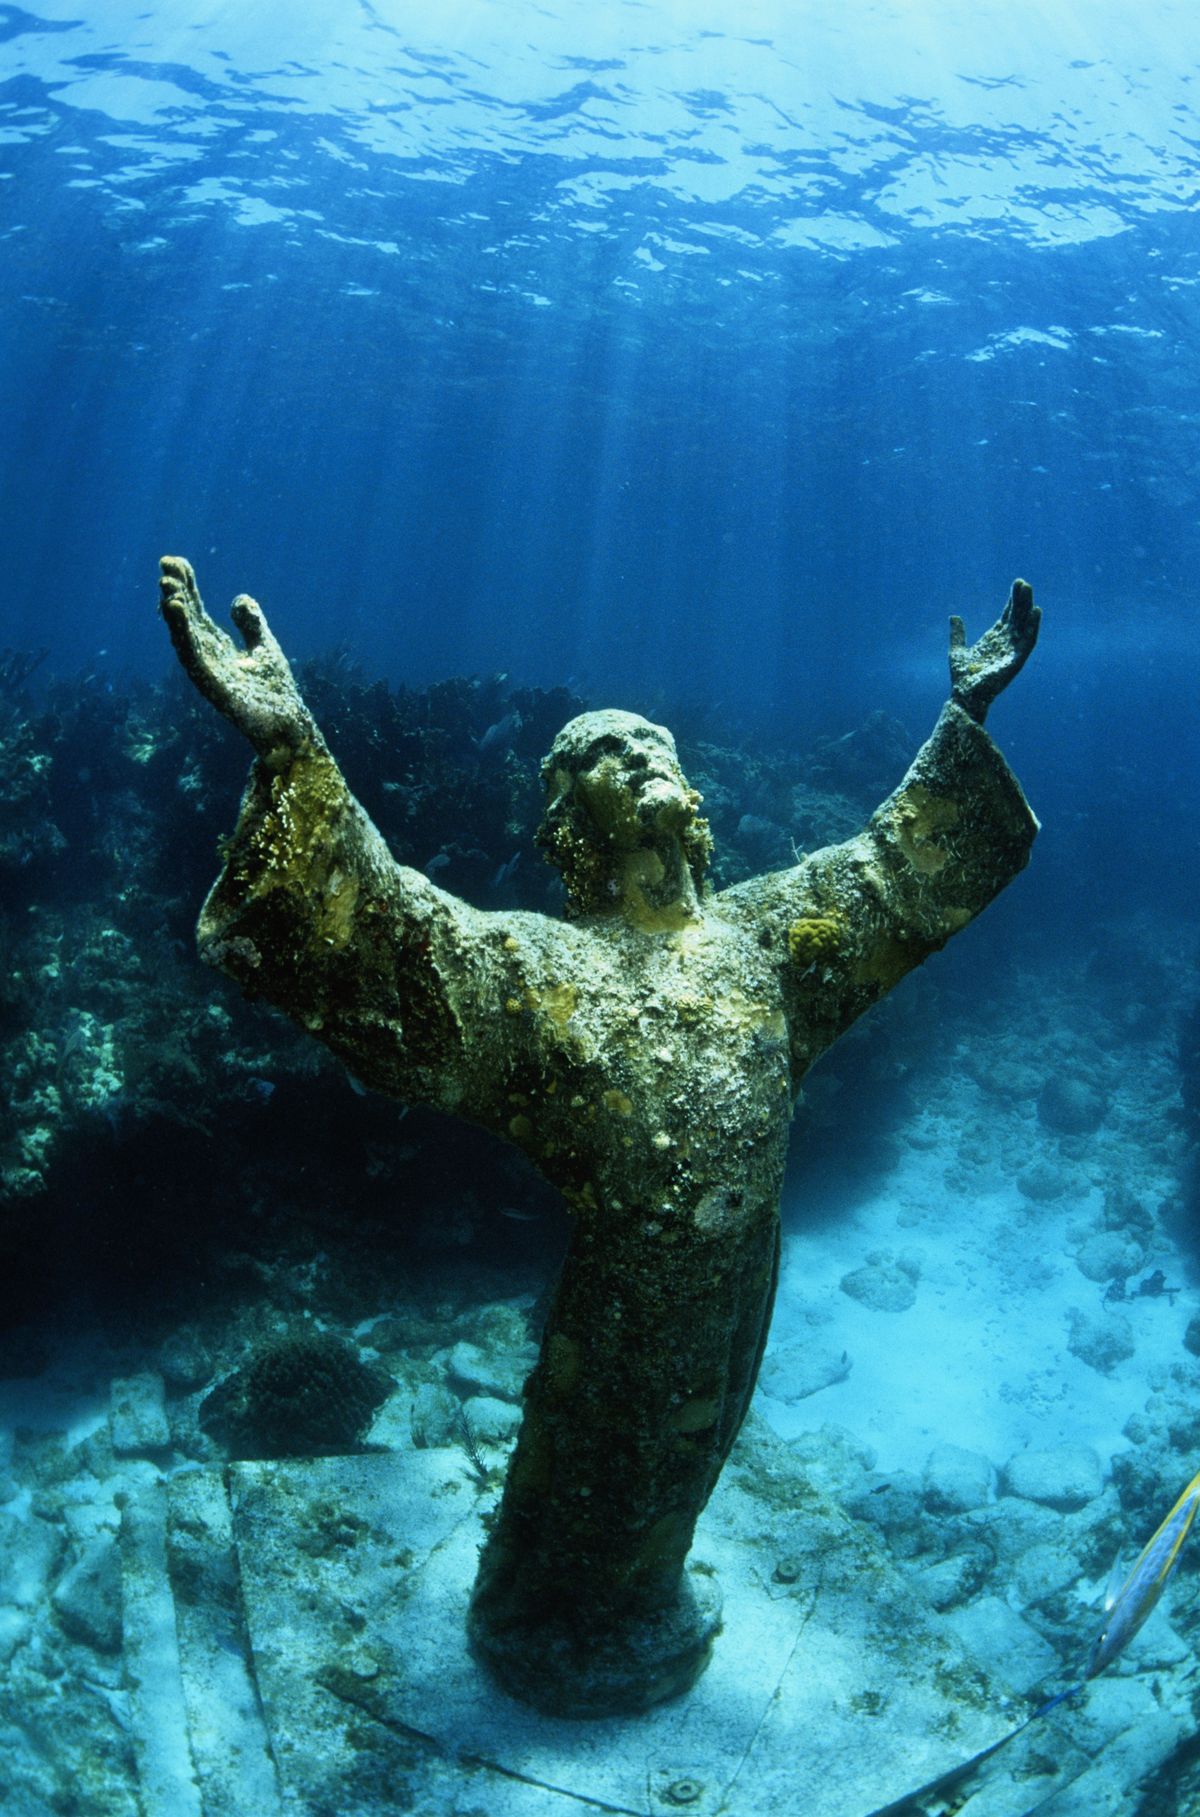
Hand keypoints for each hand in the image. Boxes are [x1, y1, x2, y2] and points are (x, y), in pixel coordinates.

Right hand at [159, 556, 317, 761]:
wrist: (288, 724)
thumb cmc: (275, 691)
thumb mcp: (264, 646)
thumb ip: (251, 623)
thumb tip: (239, 598)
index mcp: (217, 646)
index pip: (196, 611)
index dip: (187, 586)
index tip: (176, 561)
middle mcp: (207, 656)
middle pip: (186, 619)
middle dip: (175, 592)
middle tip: (165, 564)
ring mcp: (207, 671)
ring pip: (184, 636)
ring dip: (174, 611)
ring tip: (166, 585)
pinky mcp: (212, 684)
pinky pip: (193, 655)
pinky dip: (183, 633)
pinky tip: (177, 611)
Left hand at [948, 579, 1040, 723]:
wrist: (964, 695)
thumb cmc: (963, 678)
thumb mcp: (957, 650)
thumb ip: (958, 634)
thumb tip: (954, 616)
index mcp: (994, 640)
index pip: (1007, 616)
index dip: (1012, 601)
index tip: (1017, 584)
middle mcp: (1006, 643)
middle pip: (1017, 617)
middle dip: (1020, 600)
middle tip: (1023, 582)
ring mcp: (1013, 651)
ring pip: (1024, 625)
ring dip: (1027, 607)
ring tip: (1028, 590)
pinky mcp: (1017, 659)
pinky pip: (1028, 641)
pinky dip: (1033, 626)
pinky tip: (1036, 611)